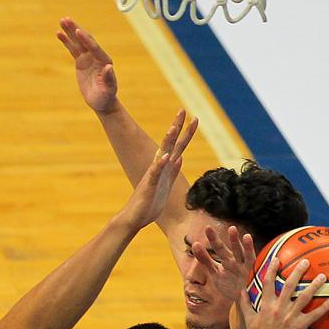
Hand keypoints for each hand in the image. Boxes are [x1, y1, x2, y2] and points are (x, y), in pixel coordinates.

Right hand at [58, 18, 117, 113]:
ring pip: (78, 42)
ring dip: (70, 31)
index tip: (78, 31)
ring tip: (62, 20)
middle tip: (66, 19)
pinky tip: (59, 33)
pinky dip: (66, 41)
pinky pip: (73, 49)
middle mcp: (97, 56)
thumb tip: (109, 67)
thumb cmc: (106, 97)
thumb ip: (109, 78)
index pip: (94, 47)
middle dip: (76, 29)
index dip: (86, 39)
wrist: (101, 102)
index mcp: (104, 61)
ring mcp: (88, 57)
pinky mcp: (81, 61)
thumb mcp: (108, 90)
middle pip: (85, 40)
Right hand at [115, 110, 197, 231]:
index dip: (186, 133)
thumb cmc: (149, 204)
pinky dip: (160, 165)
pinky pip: (155, 174)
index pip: (178, 146)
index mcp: (166, 168)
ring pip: (161, 154)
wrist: (134, 219)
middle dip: (177, 127)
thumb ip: (173, 171)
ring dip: (167, 141)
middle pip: (170, 144)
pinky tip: (166, 156)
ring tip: (173, 127)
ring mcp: (154, 176)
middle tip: (182, 110)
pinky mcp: (149, 186)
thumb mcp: (166, 185)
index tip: (194, 118)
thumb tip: (180, 157)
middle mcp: (159, 168)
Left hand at [194, 228, 254, 302]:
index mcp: (224, 262)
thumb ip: (206, 261)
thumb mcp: (215, 274)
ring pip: (237, 251)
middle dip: (215, 240)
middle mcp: (233, 261)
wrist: (244, 301)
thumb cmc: (230, 286)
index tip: (201, 236)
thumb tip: (195, 245)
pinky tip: (247, 236)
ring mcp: (242, 265)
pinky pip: (250, 258)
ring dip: (235, 241)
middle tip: (208, 229)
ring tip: (231, 229)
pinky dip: (248, 248)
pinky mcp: (251, 269)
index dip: (208, 245)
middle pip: (222, 250)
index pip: (214, 252)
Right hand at [240, 258, 328, 328]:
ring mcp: (289, 318)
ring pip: (304, 297)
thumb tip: (241, 291)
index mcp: (265, 306)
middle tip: (306, 261)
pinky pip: (314, 315)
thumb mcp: (249, 321)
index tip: (278, 258)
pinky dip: (324, 307)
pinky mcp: (299, 327)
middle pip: (289, 286)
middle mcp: (278, 309)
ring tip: (323, 276)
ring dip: (314, 286)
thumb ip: (245, 305)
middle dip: (298, 271)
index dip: (272, 269)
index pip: (268, 283)